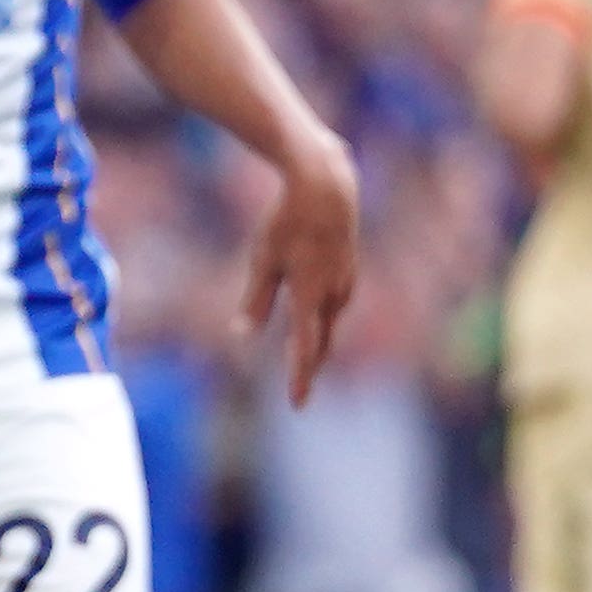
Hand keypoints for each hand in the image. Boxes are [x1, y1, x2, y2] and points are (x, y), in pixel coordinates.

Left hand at [238, 135, 364, 408]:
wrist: (326, 187)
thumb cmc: (287, 222)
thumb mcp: (263, 260)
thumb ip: (256, 301)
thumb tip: (243, 336)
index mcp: (311, 295)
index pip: (306, 348)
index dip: (300, 377)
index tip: (297, 404)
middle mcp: (333, 294)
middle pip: (322, 342)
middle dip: (310, 367)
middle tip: (300, 392)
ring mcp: (346, 281)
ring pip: (330, 322)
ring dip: (319, 344)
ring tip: (307, 363)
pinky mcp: (349, 270)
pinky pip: (336, 304)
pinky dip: (325, 320)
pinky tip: (319, 322)